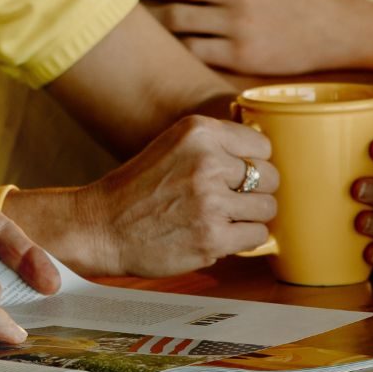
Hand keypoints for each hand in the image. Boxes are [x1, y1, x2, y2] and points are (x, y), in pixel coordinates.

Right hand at [70, 116, 277, 277]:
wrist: (102, 225)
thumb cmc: (139, 188)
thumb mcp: (174, 145)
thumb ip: (216, 144)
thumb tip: (269, 155)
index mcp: (198, 132)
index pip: (262, 146)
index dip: (252, 163)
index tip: (235, 175)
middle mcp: (207, 161)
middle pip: (271, 177)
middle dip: (255, 191)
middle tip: (228, 200)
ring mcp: (210, 201)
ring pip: (267, 208)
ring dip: (249, 217)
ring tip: (220, 218)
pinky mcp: (212, 237)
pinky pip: (257, 236)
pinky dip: (241, 239)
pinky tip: (216, 234)